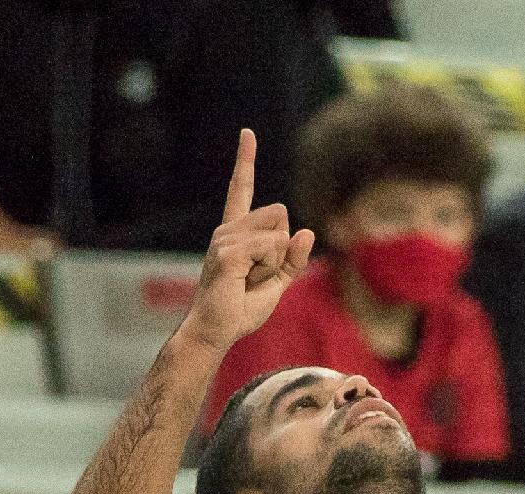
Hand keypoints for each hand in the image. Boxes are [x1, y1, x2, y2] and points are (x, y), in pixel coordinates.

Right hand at [182, 129, 313, 354]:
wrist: (217, 331)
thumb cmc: (241, 309)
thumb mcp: (277, 283)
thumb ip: (293, 259)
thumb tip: (307, 231)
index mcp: (237, 232)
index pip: (241, 189)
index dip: (245, 160)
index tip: (247, 133)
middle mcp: (228, 229)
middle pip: (279, 214)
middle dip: (281, 250)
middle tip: (256, 276)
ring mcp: (225, 238)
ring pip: (278, 234)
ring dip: (274, 263)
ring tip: (248, 281)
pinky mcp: (229, 252)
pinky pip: (271, 248)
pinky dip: (268, 269)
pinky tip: (245, 282)